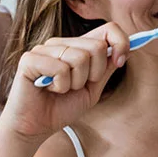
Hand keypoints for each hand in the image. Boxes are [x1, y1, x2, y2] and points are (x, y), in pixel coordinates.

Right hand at [0, 23, 130, 141]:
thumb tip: (127, 50)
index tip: (120, 62)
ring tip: (60, 89)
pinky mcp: (30, 59)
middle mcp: (60, 43)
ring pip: (80, 58)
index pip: (107, 29)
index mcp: (77, 47)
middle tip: (76, 87)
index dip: (120, 42)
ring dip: (75, 83)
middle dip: (94, 74)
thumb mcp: (92, 89)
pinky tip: (48, 89)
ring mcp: (44, 49)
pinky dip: (60, 86)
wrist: (35, 127)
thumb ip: (106, 69)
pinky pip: (60, 69)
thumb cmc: (61, 108)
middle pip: (97, 46)